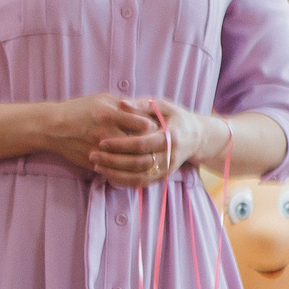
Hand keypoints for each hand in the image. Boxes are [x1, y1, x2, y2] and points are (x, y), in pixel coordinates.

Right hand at [35, 92, 155, 176]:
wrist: (52, 127)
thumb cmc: (79, 109)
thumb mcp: (103, 99)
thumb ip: (126, 104)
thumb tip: (147, 108)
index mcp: (112, 114)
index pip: (145, 125)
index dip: (154, 129)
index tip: (156, 129)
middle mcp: (107, 133)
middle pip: (140, 146)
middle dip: (150, 147)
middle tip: (155, 145)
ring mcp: (100, 151)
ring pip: (129, 162)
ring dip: (139, 160)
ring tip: (144, 156)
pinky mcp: (93, 163)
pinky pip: (115, 170)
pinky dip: (125, 169)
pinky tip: (128, 165)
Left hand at [88, 97, 221, 189]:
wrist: (196, 137)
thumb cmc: (174, 117)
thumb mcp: (162, 106)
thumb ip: (142, 105)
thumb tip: (122, 104)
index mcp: (170, 136)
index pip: (142, 143)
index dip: (121, 144)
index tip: (102, 142)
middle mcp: (170, 155)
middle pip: (138, 163)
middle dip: (113, 160)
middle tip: (92, 155)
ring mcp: (167, 168)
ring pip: (138, 177)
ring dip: (115, 173)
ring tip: (96, 166)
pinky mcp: (163, 177)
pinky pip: (141, 184)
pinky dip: (124, 182)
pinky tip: (108, 176)